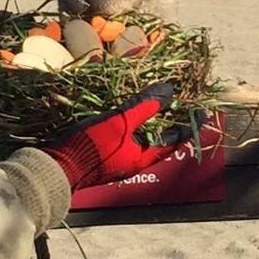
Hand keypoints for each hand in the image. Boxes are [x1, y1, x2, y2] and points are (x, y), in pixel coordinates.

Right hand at [41, 83, 189, 189]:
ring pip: (143, 138)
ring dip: (151, 121)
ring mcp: (120, 160)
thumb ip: (144, 106)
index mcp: (145, 158)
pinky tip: (128, 112)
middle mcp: (136, 162)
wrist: (57, 168)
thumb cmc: (92, 146)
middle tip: (179, 102)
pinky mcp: (106, 155)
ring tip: (156, 103)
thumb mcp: (120, 122)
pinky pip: (127, 138)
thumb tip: (170, 90)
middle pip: (161, 139)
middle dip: (170, 121)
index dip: (189, 123)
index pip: (176, 140)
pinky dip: (134, 125)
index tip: (201, 109)